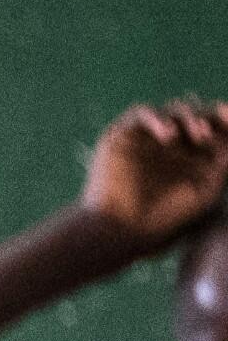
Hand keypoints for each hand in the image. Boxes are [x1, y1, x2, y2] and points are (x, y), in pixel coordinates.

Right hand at [85, 100, 227, 247]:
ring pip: (173, 111)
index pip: (214, 128)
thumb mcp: (208, 189)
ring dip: (189, 117)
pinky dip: (158, 118)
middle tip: (210, 132)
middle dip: (209, 117)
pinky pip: (142, 113)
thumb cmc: (169, 218)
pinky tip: (169, 135)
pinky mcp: (123, 136)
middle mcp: (172, 146)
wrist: (124, 228)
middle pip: (196, 115)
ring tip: (198, 135)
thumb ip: (223, 160)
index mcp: (194, 157)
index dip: (223, 120)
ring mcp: (148, 139)